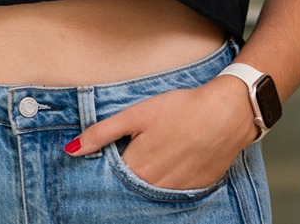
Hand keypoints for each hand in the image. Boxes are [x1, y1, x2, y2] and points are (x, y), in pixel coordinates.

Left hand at [65, 78, 257, 190]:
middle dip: (128, 175)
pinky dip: (170, 180)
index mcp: (137, 168)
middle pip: (132, 186)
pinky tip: (175, 161)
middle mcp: (155, 185)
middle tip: (138, 152)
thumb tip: (71, 149)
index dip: (109, 166)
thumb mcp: (136, 114)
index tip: (112, 155)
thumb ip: (102, 133)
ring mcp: (177, 189)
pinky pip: (175, 191)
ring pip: (153, 190)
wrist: (228, 113)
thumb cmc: (182, 109)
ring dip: (149, 179)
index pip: (111, 177)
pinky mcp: (196, 188)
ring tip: (158, 155)